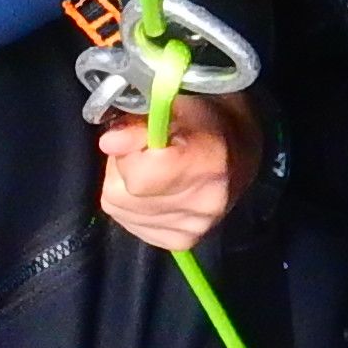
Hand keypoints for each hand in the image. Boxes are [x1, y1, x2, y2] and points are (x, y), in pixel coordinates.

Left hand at [94, 91, 255, 252]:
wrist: (239, 150)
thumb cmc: (205, 120)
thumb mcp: (175, 105)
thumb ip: (140, 122)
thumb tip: (109, 143)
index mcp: (209, 162)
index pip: (141, 175)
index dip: (130, 150)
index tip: (140, 134)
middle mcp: (205, 203)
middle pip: (125, 193)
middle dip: (124, 167)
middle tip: (146, 151)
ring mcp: (194, 227)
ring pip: (120, 208)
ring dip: (124, 185)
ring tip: (151, 169)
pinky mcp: (181, 242)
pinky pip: (128, 222)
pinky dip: (131, 205)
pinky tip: (152, 190)